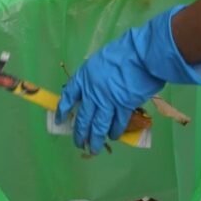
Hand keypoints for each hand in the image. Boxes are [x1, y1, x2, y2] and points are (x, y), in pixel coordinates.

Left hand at [59, 8, 200, 152]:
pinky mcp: (124, 106)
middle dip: (79, 133)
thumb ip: (95, 76)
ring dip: (95, 139)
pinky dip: (115, 131)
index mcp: (84, 77)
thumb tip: (95, 89)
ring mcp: (108, 101)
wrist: (141, 55)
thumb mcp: (100, 60)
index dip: (62, 110)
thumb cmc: (123, 52)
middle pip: (82, 117)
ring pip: (98, 126)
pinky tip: (113, 136)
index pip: (69, 97)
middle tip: (78, 143)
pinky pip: (117, 123)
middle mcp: (92, 92)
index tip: (59, 120)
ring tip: (93, 148)